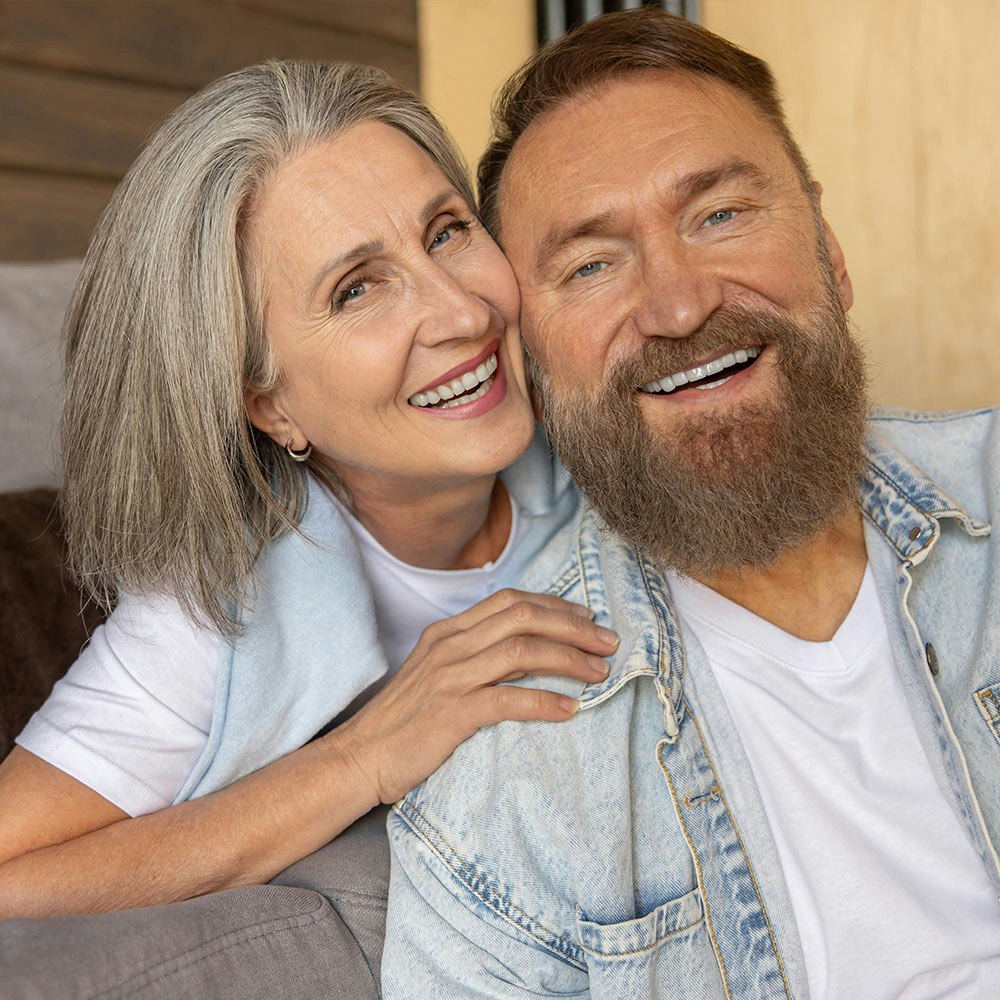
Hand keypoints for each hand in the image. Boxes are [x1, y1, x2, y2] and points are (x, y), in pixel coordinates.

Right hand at [334, 589, 617, 804]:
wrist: (360, 757)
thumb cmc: (403, 721)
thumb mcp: (435, 673)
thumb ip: (473, 655)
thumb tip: (526, 650)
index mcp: (447, 631)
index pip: (510, 601)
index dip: (554, 605)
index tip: (587, 620)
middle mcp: (450, 645)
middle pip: (523, 618)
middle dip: (573, 627)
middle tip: (608, 643)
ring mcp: (450, 677)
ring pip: (522, 651)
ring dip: (569, 660)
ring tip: (600, 674)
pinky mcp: (452, 713)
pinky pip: (509, 699)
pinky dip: (545, 702)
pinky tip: (571, 710)